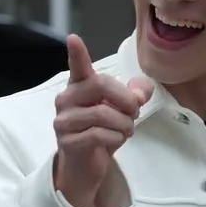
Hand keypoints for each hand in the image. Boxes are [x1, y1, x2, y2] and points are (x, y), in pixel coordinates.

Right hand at [53, 35, 151, 206]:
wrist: (84, 168)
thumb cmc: (101, 133)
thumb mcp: (120, 112)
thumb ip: (133, 96)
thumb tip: (142, 89)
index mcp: (79, 86)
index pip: (78, 66)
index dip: (77, 53)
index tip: (73, 39)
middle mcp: (66, 100)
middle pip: (100, 84)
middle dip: (126, 99)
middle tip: (135, 112)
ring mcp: (63, 121)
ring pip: (103, 114)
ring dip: (124, 124)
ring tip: (126, 131)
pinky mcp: (67, 142)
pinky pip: (100, 135)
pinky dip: (116, 138)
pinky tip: (115, 141)